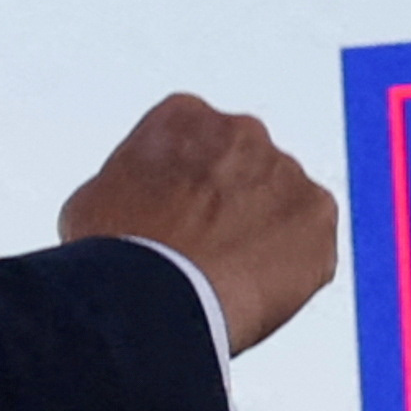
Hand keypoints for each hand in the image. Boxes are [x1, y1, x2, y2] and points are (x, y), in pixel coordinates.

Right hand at [60, 94, 335, 355]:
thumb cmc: (115, 252)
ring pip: (279, 207)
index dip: (183, 193)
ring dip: (262, 238)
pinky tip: (255, 292)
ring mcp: (286, 171)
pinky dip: (292, 269)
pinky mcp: (318, 215)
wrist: (158, 294)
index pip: (193, 149)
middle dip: (230, 207)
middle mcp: (243, 130)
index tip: (173, 226)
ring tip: (227, 283)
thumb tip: (136, 202)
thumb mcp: (93, 200)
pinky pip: (310, 244)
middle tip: (205, 256)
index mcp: (185, 116)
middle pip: (243, 171)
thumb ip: (129, 184)